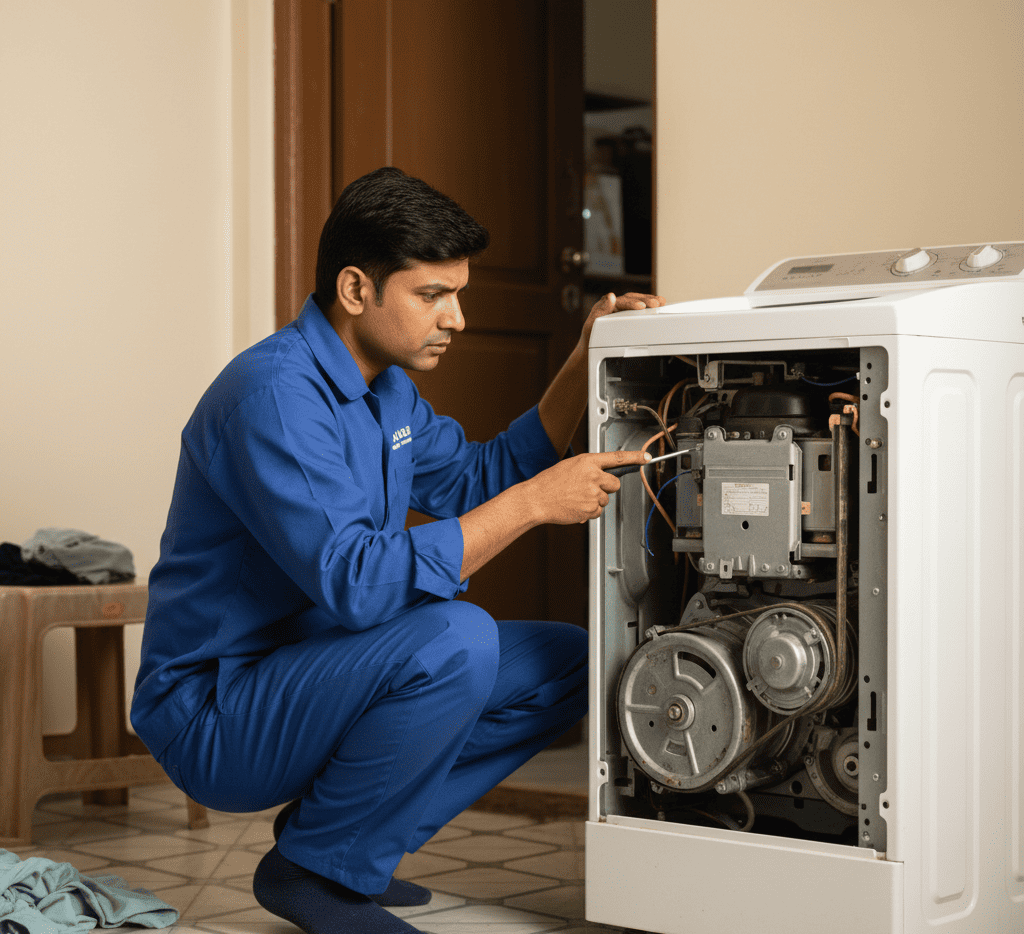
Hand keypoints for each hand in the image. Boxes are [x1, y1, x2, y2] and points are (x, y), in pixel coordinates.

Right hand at [526, 450, 651, 524]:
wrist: (536, 499)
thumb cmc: (550, 483)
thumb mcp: (570, 466)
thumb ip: (588, 469)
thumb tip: (602, 476)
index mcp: (587, 462)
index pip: (617, 458)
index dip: (634, 457)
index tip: (646, 457)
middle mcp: (593, 476)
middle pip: (614, 484)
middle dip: (606, 487)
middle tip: (589, 488)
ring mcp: (592, 493)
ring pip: (605, 499)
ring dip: (594, 500)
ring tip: (576, 497)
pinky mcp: (591, 508)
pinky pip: (598, 511)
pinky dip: (589, 511)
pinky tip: (575, 506)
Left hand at [578, 291, 665, 352]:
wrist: (591, 351)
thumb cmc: (590, 340)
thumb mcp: (592, 326)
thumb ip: (600, 310)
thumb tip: (610, 296)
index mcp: (606, 305)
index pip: (622, 301)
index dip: (632, 303)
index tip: (641, 306)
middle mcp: (614, 305)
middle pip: (632, 299)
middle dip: (645, 300)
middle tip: (656, 303)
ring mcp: (622, 311)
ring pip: (638, 302)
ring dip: (650, 301)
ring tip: (661, 302)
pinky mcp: (628, 317)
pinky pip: (640, 310)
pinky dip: (649, 308)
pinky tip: (659, 306)